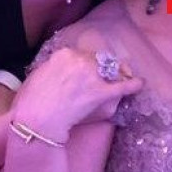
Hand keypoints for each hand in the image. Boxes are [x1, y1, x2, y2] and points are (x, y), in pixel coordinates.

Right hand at [13, 48, 141, 141]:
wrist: (38, 117)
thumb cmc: (31, 101)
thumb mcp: (36, 76)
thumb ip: (50, 70)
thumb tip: (56, 73)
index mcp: (64, 54)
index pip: (81, 55)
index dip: (84, 65)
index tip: (83, 73)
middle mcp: (81, 60)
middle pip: (98, 61)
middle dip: (99, 70)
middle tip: (98, 80)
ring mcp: (93, 76)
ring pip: (111, 71)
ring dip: (116, 75)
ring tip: (124, 77)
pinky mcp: (102, 92)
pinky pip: (123, 86)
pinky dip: (133, 85)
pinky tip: (140, 84)